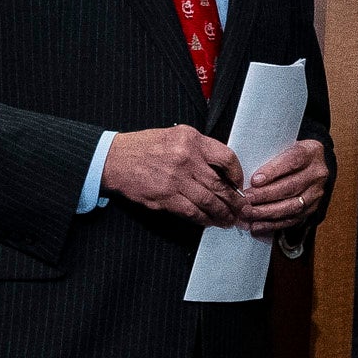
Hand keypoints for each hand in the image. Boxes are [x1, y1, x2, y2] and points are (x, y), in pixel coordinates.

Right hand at [102, 126, 244, 224]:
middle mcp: (186, 158)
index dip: (237, 174)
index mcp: (191, 140)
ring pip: (209, 201)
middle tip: (242, 209)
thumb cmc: (144, 147)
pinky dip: (203, 219)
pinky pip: (191, 211)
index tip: (239, 183)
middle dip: (235, 201)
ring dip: (222, 214)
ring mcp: (176, 179)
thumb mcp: (175, 136)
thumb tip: (221, 170)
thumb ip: (199, 149)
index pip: (226, 158)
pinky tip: (209, 221)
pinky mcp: (165, 196)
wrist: (115, 159)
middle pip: (220, 184)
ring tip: (229, 219)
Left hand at [239, 135, 331, 235]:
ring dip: (267, 211)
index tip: (255, 180)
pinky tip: (257, 225)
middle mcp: (317, 173)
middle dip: (266, 195)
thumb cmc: (289, 156)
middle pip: (291, 186)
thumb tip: (243, 171)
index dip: (273, 171)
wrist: (309, 165)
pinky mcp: (311, 209)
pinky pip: (292, 220)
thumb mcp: (282, 147)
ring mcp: (316, 193)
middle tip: (246, 199)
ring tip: (249, 213)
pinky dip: (272, 224)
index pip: (293, 160)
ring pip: (292, 206)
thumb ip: (267, 156)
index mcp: (310, 152)